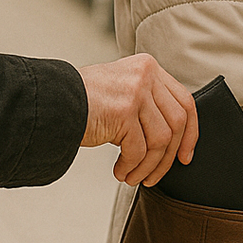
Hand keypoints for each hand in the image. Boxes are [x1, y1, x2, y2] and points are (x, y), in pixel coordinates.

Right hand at [77, 54, 198, 186]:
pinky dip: (132, 166)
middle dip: (168, 157)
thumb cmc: (83, 101)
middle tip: (155, 176)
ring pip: (161, 140)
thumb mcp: (122, 90)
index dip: (190, 134)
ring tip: (132, 176)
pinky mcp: (124, 110)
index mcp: (148, 67)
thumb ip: (148, 102)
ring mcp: (136, 91)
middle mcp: (145, 74)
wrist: (51, 101)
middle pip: (177, 122)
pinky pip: (139, 149)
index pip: (185, 101)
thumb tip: (173, 138)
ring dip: (148, 166)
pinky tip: (120, 172)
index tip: (185, 156)